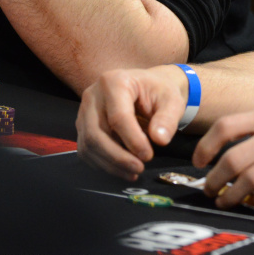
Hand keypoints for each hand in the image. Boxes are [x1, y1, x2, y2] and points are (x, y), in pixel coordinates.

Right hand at [76, 65, 187, 180]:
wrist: (147, 88)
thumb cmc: (158, 92)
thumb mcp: (171, 100)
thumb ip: (167, 118)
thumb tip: (160, 140)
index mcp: (114, 82)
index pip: (118, 117)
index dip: (132, 140)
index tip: (148, 155)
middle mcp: (93, 95)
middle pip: (96, 133)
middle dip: (117, 157)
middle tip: (139, 169)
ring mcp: (84, 111)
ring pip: (88, 144)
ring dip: (110, 164)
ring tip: (133, 172)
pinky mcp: (82, 126)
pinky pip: (86, 150)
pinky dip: (103, 164)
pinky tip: (121, 170)